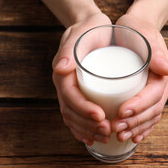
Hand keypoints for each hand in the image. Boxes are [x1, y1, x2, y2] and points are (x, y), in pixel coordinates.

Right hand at [52, 12, 111, 145]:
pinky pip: (77, 117)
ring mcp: (70, 93)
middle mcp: (64, 86)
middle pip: (71, 112)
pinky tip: (94, 138)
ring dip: (88, 131)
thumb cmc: (89, 30)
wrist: (91, 29)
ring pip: (73, 118)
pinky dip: (84, 130)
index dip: (83, 109)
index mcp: (63, 74)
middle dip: (88, 125)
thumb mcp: (81, 33)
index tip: (101, 116)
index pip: (70, 97)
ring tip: (105, 137)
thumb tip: (61, 68)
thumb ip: (70, 49)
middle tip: (107, 131)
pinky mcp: (79, 96)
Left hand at [112, 14, 167, 142]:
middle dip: (135, 122)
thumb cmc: (137, 30)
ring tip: (119, 135)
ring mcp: (156, 92)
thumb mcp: (144, 34)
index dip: (139, 106)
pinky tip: (132, 137)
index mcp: (164, 74)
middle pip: (152, 110)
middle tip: (116, 128)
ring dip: (136, 129)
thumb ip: (156, 51)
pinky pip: (147, 116)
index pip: (153, 95)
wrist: (136, 28)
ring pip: (150, 116)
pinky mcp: (147, 96)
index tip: (121, 112)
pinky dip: (141, 128)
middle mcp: (163, 85)